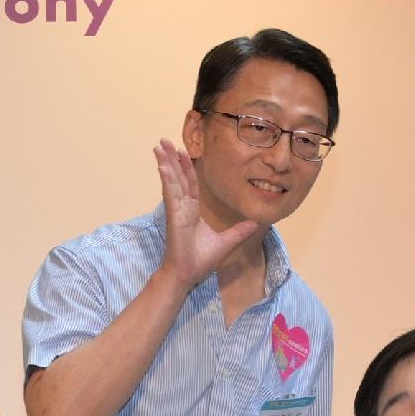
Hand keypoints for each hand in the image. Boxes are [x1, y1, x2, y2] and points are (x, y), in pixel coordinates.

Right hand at [155, 138, 257, 288]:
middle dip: (172, 158)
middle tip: (164, 140)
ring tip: (159, 145)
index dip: (186, 167)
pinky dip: (167, 179)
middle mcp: (182, 208)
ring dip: (166, 162)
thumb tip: (255, 222)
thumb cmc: (200, 261)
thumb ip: (239, 231)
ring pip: (171, 181)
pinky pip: (170, 194)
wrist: (188, 275)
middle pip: (178, 177)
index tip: (183, 152)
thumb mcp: (226, 242)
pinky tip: (163, 166)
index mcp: (192, 211)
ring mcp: (176, 211)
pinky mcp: (173, 216)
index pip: (190, 184)